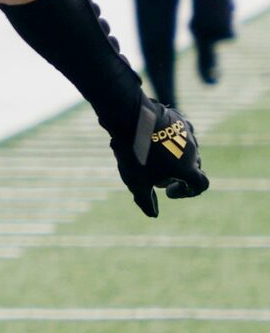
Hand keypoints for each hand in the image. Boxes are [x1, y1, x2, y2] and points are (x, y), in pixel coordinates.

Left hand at [112, 99, 205, 217]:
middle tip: (154, 176)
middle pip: (193, 168)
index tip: (168, 192)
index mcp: (188, 167)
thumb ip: (146, 200)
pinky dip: (170, 144)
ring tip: (151, 159)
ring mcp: (188, 133)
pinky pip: (180, 136)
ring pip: (186, 151)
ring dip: (174, 160)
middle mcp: (194, 150)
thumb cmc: (135, 153)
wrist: (131, 118)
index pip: (201, 185)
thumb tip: (153, 214)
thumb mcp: (137, 182)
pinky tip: (151, 143)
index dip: (188, 192)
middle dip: (177, 176)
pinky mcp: (179, 120)